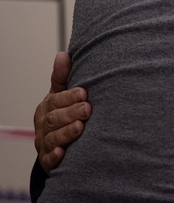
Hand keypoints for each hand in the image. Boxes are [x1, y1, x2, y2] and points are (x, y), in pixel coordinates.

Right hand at [33, 51, 90, 174]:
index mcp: (47, 107)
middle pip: (54, 119)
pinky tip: (63, 152)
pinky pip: (49, 159)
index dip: (69, 97)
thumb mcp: (62, 94)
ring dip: (66, 133)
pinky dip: (55, 156)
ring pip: (52, 138)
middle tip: (87, 109)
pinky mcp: (48, 160)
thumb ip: (62, 77)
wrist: (58, 143)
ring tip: (80, 127)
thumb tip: (63, 54)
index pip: (55, 100)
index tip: (84, 93)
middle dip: (70, 113)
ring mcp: (45, 143)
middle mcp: (43, 125)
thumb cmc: (63, 113)